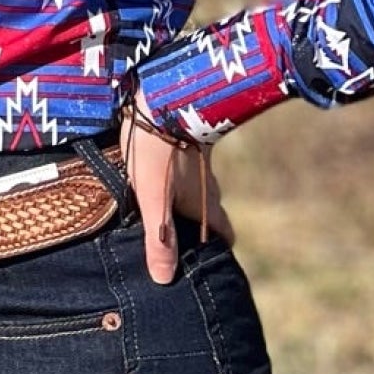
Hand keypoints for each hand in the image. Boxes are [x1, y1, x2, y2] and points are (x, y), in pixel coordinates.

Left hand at [119, 95, 232, 282]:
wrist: (165, 94)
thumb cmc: (157, 151)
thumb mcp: (153, 199)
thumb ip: (159, 238)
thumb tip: (164, 279)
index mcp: (204, 205)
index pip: (222, 236)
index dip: (217, 251)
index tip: (206, 265)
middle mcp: (207, 187)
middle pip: (208, 215)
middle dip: (196, 231)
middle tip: (176, 245)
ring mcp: (198, 164)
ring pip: (196, 192)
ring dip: (182, 206)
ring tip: (157, 217)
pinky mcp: (185, 144)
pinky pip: (184, 170)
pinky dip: (173, 183)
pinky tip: (151, 183)